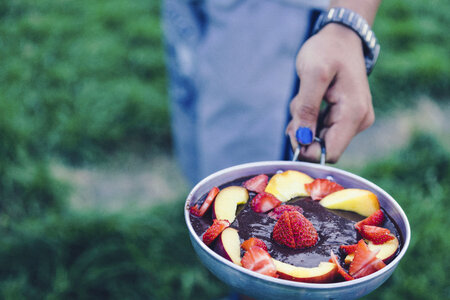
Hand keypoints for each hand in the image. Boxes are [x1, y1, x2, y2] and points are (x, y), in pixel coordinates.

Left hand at [286, 23, 374, 162]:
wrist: (340, 37)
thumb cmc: (327, 51)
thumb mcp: (312, 75)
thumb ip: (307, 109)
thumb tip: (303, 139)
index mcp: (354, 114)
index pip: (330, 153)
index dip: (308, 149)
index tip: (293, 131)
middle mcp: (358, 121)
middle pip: (323, 146)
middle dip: (303, 131)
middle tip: (296, 108)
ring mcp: (353, 119)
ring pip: (319, 137)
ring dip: (304, 122)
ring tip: (303, 97)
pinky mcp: (345, 116)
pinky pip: (322, 128)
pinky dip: (308, 118)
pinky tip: (306, 100)